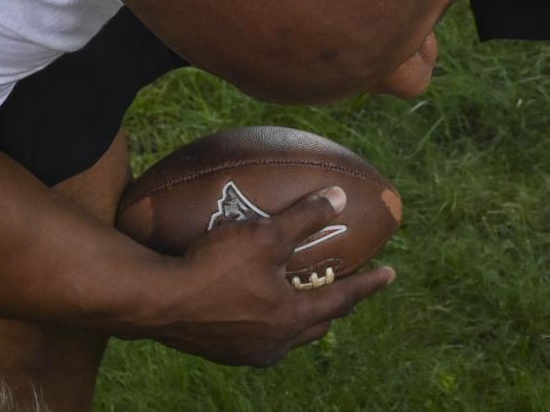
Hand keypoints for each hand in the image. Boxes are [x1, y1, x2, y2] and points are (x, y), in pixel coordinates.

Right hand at [138, 187, 394, 366]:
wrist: (158, 303)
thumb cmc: (215, 267)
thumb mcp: (265, 235)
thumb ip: (305, 217)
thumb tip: (339, 197)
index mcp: (292, 318)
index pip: (342, 300)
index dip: (368, 284)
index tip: (390, 274)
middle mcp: (275, 343)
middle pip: (317, 324)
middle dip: (335, 306)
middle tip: (346, 287)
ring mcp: (247, 352)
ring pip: (287, 335)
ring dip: (301, 315)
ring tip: (303, 297)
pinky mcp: (222, 351)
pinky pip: (259, 336)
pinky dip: (270, 319)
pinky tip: (257, 305)